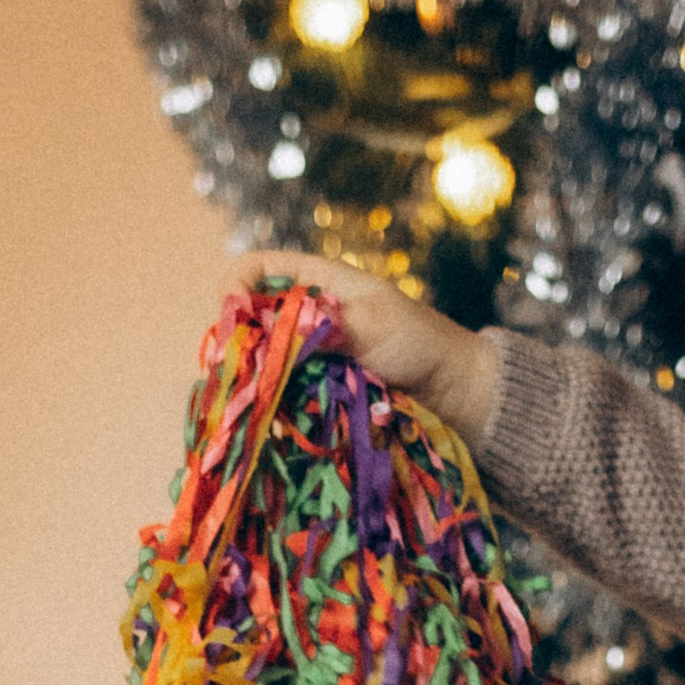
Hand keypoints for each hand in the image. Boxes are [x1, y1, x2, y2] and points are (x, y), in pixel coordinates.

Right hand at [228, 250, 499, 444]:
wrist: (450, 390)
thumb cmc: (419, 341)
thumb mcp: (374, 322)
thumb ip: (328, 323)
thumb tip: (277, 329)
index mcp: (314, 280)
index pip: (254, 269)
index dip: (235, 287)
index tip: (235, 318)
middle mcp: (302, 315)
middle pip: (246, 320)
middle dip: (238, 342)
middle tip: (238, 370)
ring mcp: (304, 356)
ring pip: (257, 362)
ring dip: (253, 378)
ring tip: (253, 396)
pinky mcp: (310, 391)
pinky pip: (278, 394)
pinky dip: (270, 404)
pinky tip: (268, 415)